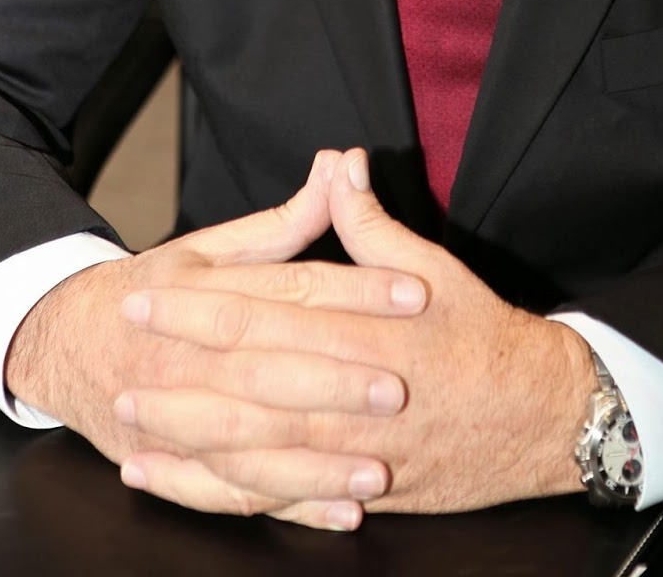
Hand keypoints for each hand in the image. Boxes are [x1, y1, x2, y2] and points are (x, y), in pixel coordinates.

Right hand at [5, 150, 428, 529]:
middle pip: (269, 370)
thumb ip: (285, 220)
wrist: (65, 343)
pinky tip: (341, 511)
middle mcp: (187, 357)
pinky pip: (234, 494)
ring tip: (380, 468)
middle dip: (337, 381)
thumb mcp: (211, 247)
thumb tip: (340, 165)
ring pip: (251, 444)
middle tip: (402, 387)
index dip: (355, 289)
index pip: (290, 288)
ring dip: (317, 461)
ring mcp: (175, 417)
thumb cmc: (154, 288)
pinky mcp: (175, 463)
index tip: (414, 292)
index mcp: (203, 291)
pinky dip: (289, 506)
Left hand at [118, 150, 592, 518]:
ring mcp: (356, 453)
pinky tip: (172, 481)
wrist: (541, 417)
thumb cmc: (483, 335)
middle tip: (122, 357)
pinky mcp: (360, 492)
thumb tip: (338, 163)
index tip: (148, 292)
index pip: (268, 314)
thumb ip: (372, 223)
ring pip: (256, 449)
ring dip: (188, 435)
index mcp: (368, 330)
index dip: (202, 305)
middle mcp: (357, 395)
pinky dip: (220, 493)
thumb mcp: (432, 268)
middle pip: (250, 384)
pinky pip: (278, 500)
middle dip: (179, 371)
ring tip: (132, 420)